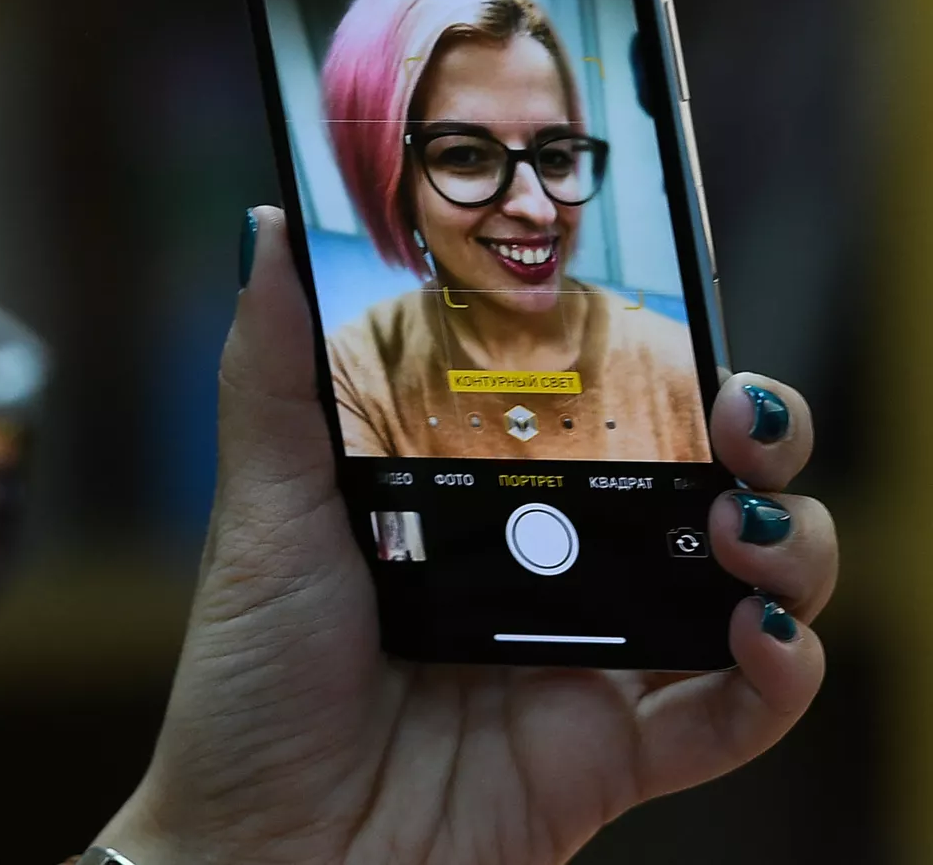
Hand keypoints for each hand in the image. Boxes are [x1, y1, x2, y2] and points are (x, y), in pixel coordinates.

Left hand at [96, 207, 835, 864]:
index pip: (596, 410)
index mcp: (474, 504)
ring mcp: (587, 667)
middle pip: (693, 485)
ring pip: (742, 588)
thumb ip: (274, 375)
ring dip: (785, 542)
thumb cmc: (249, 685)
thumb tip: (270, 232)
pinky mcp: (610, 761)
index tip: (682, 313)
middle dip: (751, 437)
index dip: (656, 362)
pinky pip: (731, 718)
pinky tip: (766, 634)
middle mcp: (545, 575)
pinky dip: (780, 676)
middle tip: (742, 413)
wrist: (256, 852)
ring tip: (742, 520)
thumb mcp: (262, 511)